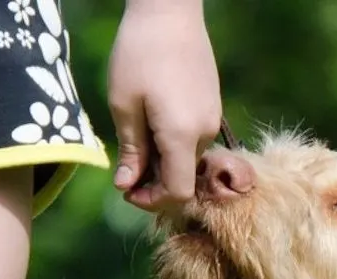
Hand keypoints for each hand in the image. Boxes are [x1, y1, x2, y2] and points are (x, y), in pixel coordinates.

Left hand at [108, 0, 223, 214]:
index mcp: (182, 135)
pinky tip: (152, 124)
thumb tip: (126, 186)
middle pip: (183, 178)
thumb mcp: (124, 104)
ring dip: (163, 162)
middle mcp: (205, 133)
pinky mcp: (212, 106)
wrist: (169, 10)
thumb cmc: (139, 53)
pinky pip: (193, 139)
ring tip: (136, 141)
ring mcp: (212, 119)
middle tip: (125, 171)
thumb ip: (130, 151)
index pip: (178, 193)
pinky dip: (173, 144)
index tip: (128, 192)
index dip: (153, 202)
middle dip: (155, 183)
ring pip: (187, 159)